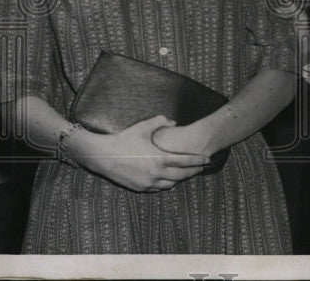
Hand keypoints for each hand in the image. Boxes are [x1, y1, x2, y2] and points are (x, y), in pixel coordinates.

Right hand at [69, 115, 209, 191]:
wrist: (102, 156)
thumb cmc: (124, 139)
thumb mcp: (143, 127)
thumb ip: (160, 121)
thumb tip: (174, 122)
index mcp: (159, 159)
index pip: (185, 161)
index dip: (198, 160)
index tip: (207, 159)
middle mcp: (156, 174)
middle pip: (181, 175)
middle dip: (193, 171)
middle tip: (201, 167)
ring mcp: (147, 183)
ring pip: (170, 184)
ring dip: (179, 178)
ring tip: (186, 172)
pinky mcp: (140, 188)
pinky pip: (158, 188)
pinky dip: (166, 183)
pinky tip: (169, 178)